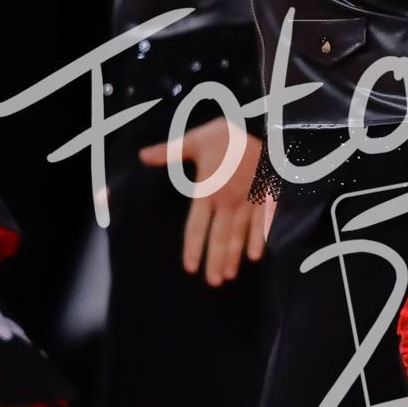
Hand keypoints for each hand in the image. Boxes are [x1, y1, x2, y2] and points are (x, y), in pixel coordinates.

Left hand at [138, 118, 265, 283]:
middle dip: (215, 260)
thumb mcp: (193, 140)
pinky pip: (262, 221)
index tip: (191, 268)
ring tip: (229, 275)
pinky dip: (259, 238)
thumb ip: (168, 152)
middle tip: (213, 282)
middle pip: (219, 237)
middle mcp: (227, 202)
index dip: (193, 248)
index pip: (197, 226)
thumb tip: (142, 156)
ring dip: (234, 256)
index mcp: (207, 191)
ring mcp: (248, 201)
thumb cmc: (225, 133)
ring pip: (240, 234)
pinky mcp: (265, 196)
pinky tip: (256, 255)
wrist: (261, 124)